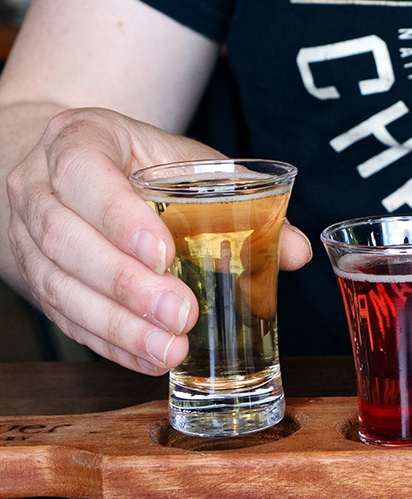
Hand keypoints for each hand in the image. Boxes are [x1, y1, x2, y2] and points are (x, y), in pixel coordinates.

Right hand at [5, 107, 311, 373]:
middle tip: (182, 313)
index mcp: (77, 140)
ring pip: (61, 286)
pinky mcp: (35, 281)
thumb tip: (297, 250)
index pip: (84, 175)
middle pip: (68, 241)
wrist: (67, 167)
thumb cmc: (139, 163)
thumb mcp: (186, 162)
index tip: (164, 253)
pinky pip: (65, 318)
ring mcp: (27, 238)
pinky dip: (110, 343)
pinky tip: (148, 359)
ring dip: (119, 326)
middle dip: (127, 285)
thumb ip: (243, 198)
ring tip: (171, 350)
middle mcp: (38, 188)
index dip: (120, 218)